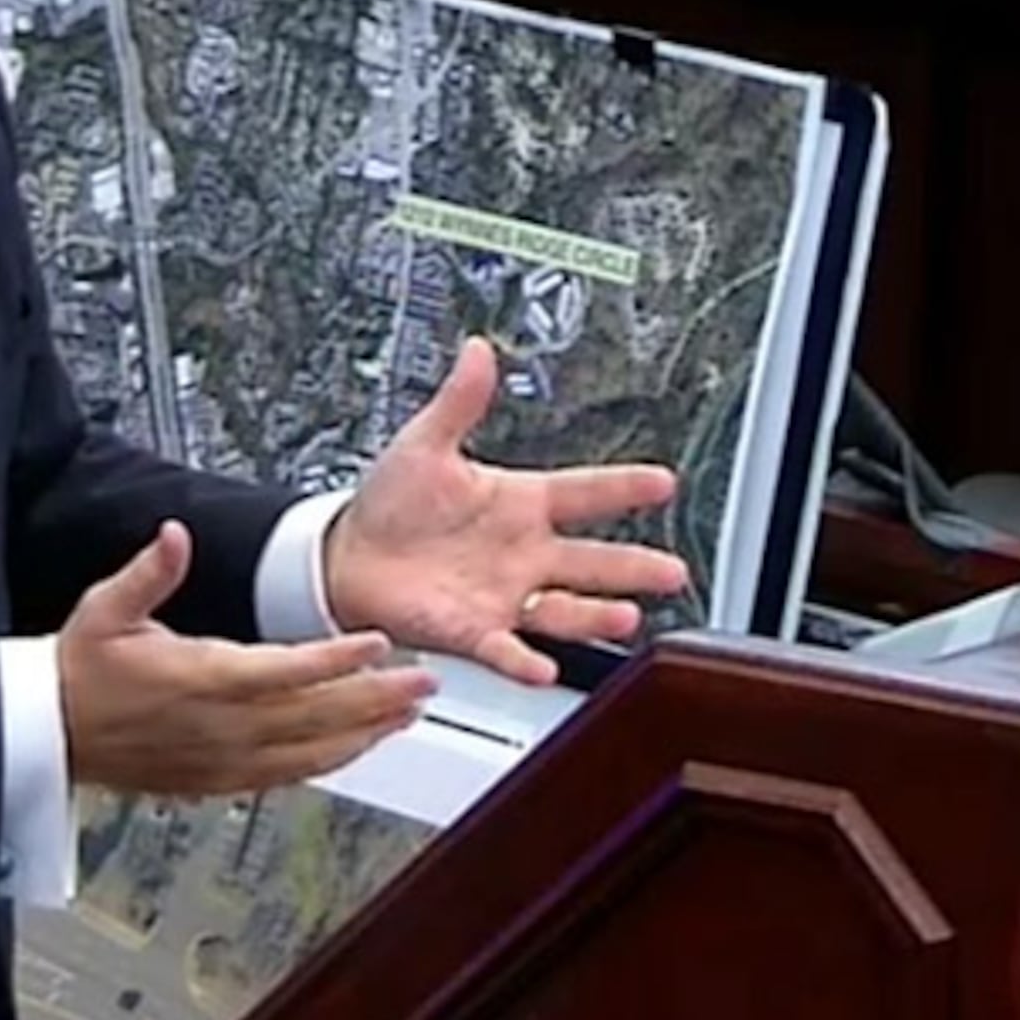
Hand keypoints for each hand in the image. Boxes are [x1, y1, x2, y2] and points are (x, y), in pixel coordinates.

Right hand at [56, 521, 436, 796]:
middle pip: (313, 715)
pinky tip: (360, 747)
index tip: (376, 642)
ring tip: (409, 713)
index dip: (333, 658)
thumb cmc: (81, 669)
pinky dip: (332, 760)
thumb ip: (148, 572)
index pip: (281, 670)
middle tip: (425, 681)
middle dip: (374, 697)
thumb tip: (174, 536)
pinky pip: (289, 775)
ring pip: (310, 750)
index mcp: (198, 678)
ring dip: (365, 732)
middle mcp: (220, 726)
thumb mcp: (106, 607)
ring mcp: (223, 759)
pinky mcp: (221, 781)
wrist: (49, 731)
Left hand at [322, 336, 689, 685]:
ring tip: (627, 616)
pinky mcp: (473, 631)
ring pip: (563, 609)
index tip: (662, 483)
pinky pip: (505, 649)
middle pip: (592, 561)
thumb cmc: (389, 503)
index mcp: (520, 504)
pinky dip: (524, 660)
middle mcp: (523, 553)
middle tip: (673, 571)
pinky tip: (544, 668)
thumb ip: (459, 402)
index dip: (623, 488)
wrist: (346, 556)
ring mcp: (504, 595)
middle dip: (634, 566)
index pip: (584, 492)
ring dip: (595, 615)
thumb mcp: (425, 444)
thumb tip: (478, 350)